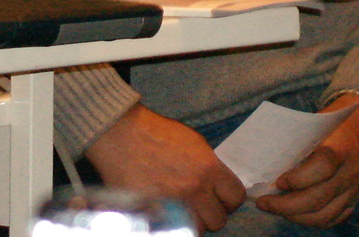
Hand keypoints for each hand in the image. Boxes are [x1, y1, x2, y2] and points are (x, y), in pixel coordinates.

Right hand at [85, 104, 244, 232]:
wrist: (122, 134)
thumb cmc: (157, 132)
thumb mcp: (193, 141)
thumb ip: (209, 166)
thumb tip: (219, 185)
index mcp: (208, 168)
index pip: (235, 197)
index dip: (229, 199)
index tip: (221, 198)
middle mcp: (194, 189)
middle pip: (219, 220)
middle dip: (211, 213)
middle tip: (200, 205)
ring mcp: (173, 204)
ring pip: (197, 230)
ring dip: (192, 222)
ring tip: (181, 209)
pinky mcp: (153, 213)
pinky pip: (172, 229)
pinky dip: (171, 224)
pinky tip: (165, 212)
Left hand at [256, 94, 358, 227]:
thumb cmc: (337, 121)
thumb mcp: (319, 124)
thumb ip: (301, 143)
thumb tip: (269, 162)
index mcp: (342, 146)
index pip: (323, 167)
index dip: (298, 179)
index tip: (277, 182)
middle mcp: (351, 171)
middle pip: (320, 198)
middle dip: (287, 206)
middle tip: (264, 203)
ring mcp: (356, 189)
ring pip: (325, 214)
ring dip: (297, 217)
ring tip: (277, 210)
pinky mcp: (357, 199)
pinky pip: (334, 218)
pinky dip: (313, 220)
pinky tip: (296, 214)